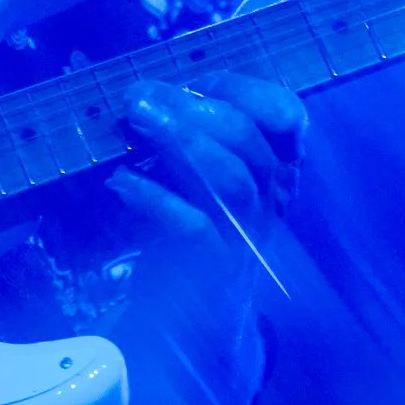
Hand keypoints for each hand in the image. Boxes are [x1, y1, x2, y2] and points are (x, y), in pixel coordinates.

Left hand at [111, 72, 307, 280]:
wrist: (196, 323)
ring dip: (181, 143)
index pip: (282, 114)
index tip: (192, 82)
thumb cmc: (195, 237)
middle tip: (139, 97)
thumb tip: (144, 97)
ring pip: (231, 180)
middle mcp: (268, 199)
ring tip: (136, 121)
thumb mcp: (200, 182)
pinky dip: (155, 198)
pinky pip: (193, 227)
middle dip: (193, 109)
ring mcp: (245, 235)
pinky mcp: (215, 269)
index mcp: (272, 171)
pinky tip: (121, 181)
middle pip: (248, 140)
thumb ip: (189, 143)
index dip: (239, 90)